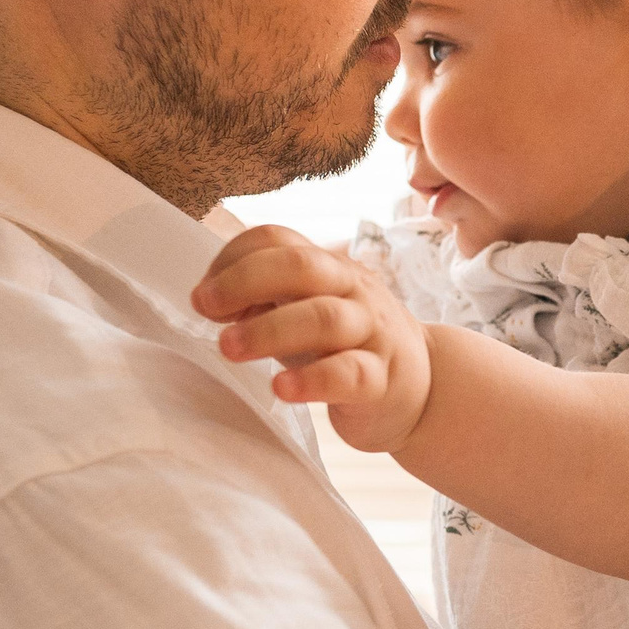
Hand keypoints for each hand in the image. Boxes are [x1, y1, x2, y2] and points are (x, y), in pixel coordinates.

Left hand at [192, 225, 433, 452]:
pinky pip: (350, 374)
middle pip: (301, 267)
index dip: (232, 259)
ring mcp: (372, 334)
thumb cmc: (348, 347)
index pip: (278, 240)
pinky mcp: (382, 380)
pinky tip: (282, 388)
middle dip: (245, 282)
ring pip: (324, 318)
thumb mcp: (309, 309)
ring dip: (269, 330)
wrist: (425, 388)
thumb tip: (208, 298)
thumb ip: (266, 296)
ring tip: (230, 348)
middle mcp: (352, 290)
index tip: (204, 297)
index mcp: (328, 268)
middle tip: (205, 308)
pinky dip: (312, 380)